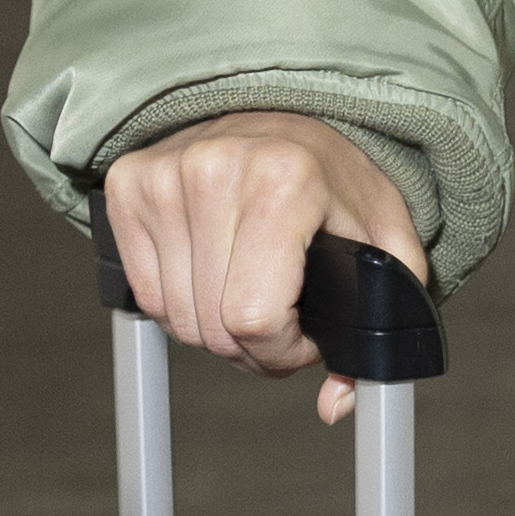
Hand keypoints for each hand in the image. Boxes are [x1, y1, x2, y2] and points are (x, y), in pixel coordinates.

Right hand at [102, 109, 428, 422]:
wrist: (287, 112)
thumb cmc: (336, 180)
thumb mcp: (386, 244)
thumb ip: (383, 321)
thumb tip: (336, 403)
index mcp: (284, 182)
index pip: (254, 318)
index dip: (284, 350)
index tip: (304, 331)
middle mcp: (215, 171)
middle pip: (212, 328)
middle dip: (253, 345)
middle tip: (280, 314)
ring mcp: (163, 176)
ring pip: (176, 318)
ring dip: (214, 327)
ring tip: (248, 289)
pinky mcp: (128, 184)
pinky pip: (146, 294)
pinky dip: (180, 302)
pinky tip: (212, 273)